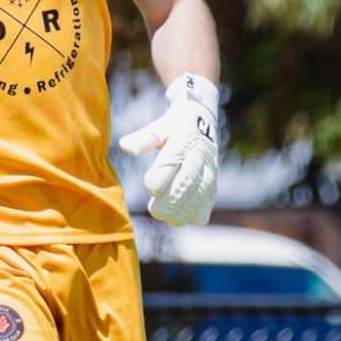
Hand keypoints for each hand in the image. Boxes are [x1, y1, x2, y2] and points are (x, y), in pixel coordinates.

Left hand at [118, 73, 219, 226]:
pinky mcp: (214, 180)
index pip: (172, 161)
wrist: (202, 120)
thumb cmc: (174, 128)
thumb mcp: (159, 128)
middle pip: (189, 180)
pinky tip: (186, 219)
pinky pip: (210, 198)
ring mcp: (209, 169)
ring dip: (186, 209)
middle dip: (173, 200)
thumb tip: (126, 147)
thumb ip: (143, 138)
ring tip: (169, 220)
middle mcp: (199, 155)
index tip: (151, 189)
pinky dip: (200, 211)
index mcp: (183, 140)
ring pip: (202, 192)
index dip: (161, 178)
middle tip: (156, 211)